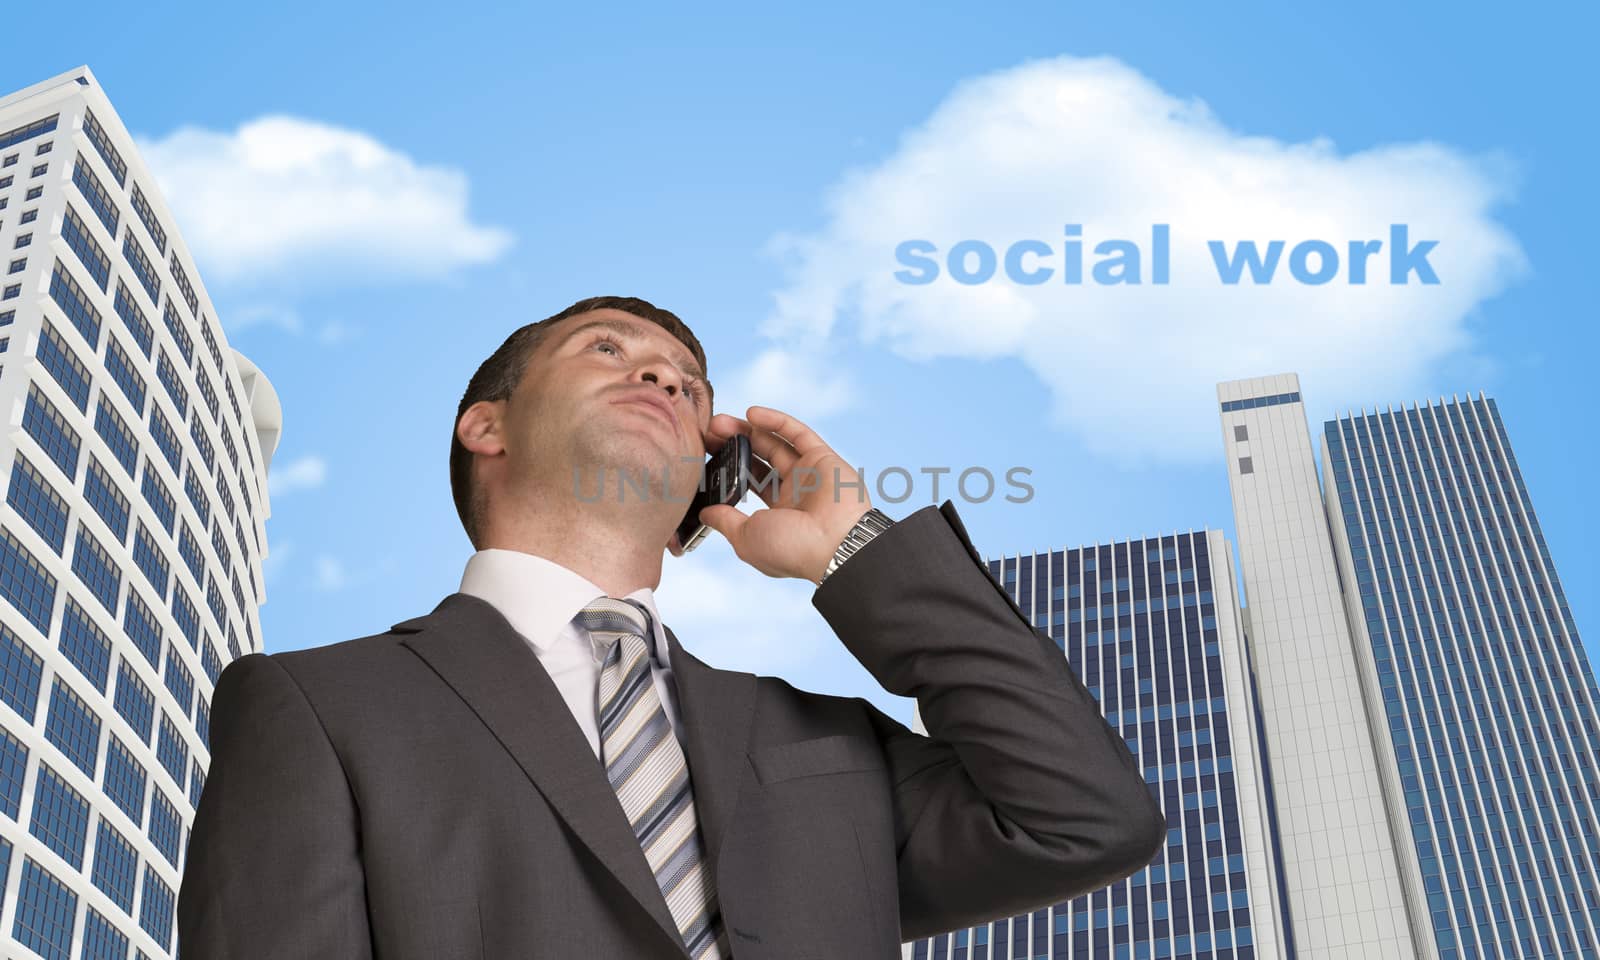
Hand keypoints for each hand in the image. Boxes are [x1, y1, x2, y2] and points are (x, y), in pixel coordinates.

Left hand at [695, 406, 872, 583]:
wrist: (836, 545)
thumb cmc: (791, 550)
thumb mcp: (746, 538)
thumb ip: (725, 521)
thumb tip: (705, 512)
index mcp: (776, 516)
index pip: (747, 484)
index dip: (726, 469)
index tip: (702, 456)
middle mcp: (793, 492)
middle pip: (758, 460)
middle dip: (731, 445)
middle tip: (707, 432)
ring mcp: (808, 474)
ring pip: (774, 443)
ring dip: (746, 430)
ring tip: (719, 422)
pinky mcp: (823, 458)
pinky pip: (798, 433)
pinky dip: (776, 421)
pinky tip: (751, 413)